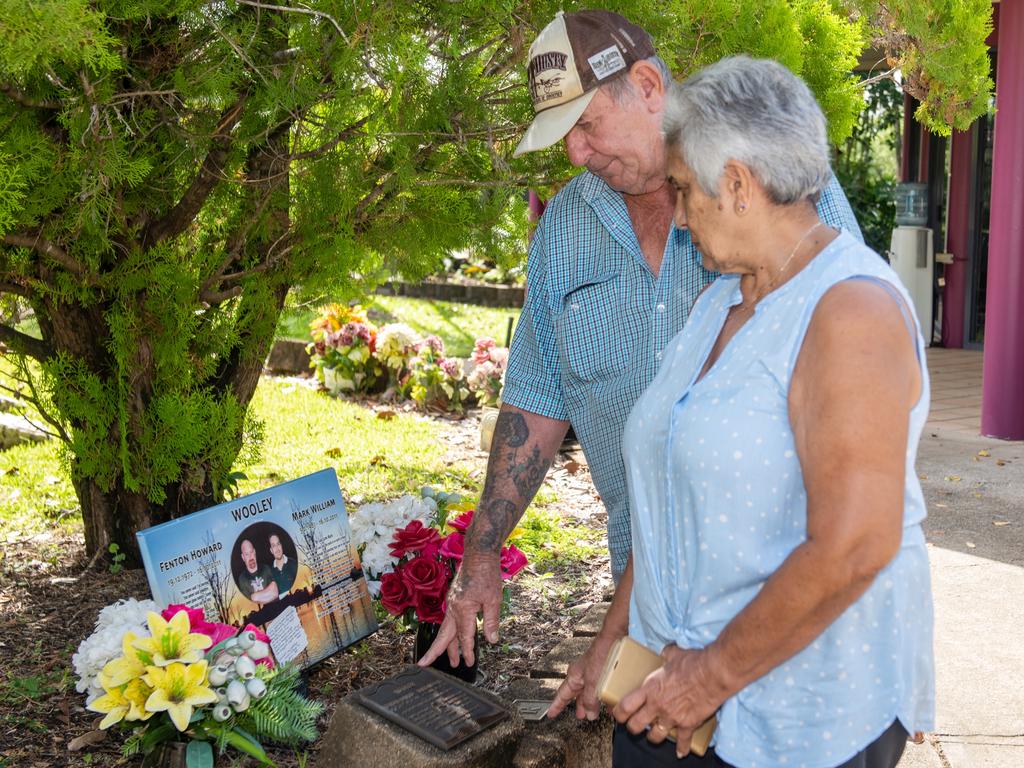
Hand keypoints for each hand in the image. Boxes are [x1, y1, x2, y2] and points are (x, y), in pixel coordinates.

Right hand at [416, 551, 501, 667]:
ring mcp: (452, 603)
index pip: (465, 636)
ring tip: (450, 659)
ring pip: (446, 629)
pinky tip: (453, 637)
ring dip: (446, 644)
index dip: (468, 651)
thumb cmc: (487, 574)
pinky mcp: (454, 599)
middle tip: (425, 665)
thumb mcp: (494, 599)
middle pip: (444, 635)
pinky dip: (450, 632)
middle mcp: (453, 608)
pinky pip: (449, 620)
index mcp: (463, 609)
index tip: (469, 663)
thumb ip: (491, 621)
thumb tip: (491, 640)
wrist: (478, 555)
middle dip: (437, 651)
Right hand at [546, 632, 620, 720]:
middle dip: (579, 706)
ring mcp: (593, 672)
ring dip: (594, 702)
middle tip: (580, 716)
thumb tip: (589, 713)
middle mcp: (582, 674)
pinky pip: (602, 687)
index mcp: (574, 676)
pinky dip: (606, 696)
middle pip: (577, 694)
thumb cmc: (601, 653)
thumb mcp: (592, 682)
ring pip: (591, 691)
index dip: (556, 706)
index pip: (562, 695)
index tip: (551, 713)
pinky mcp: (605, 671)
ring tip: (598, 712)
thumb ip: (590, 699)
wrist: (615, 639)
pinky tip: (612, 702)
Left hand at [612, 645, 725, 757]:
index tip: (618, 714)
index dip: (618, 713)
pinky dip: (682, 748)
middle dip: (633, 728)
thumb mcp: (674, 654)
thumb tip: (666, 651)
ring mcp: (672, 717)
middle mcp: (657, 705)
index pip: (626, 706)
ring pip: (655, 736)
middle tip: (634, 726)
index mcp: (650, 688)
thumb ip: (666, 655)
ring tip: (654, 736)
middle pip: (636, 725)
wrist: (712, 674)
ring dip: (654, 738)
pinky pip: (682, 741)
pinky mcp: (688, 724)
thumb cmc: (692, 662)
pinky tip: (681, 752)